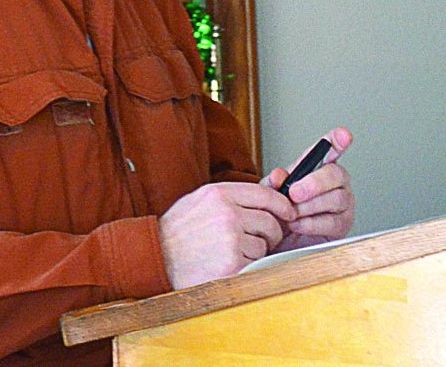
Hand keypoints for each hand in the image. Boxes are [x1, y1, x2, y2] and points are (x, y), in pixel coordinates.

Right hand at [157, 180, 296, 288]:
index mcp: (220, 193)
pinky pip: (256, 263)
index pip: (266, 195)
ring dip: (256, 250)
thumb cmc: (180, 228)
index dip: (282, 204)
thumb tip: (276, 180)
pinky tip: (228, 261)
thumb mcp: (204, 200)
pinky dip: (248, 265)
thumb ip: (239, 193)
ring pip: (265, 245)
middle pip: (271, 222)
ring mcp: (231, 240)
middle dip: (271, 233)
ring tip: (233, 250)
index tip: (288, 212)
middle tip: (258, 238)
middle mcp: (227, 214)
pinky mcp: (233, 264)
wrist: (157, 255)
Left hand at [261, 127, 354, 252]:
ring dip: (309, 206)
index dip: (338, 141)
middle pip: (336, 174)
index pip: (330, 150)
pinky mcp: (342, 226)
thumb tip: (279, 174)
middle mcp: (335, 183)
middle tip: (294, 193)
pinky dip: (310, 223)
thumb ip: (273, 182)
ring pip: (336, 199)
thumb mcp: (270, 193)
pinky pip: (332, 222)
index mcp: (317, 169)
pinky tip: (297, 225)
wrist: (278, 243)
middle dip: (314, 183)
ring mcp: (342, 204)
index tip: (343, 134)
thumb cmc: (278, 212)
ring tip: (291, 213)